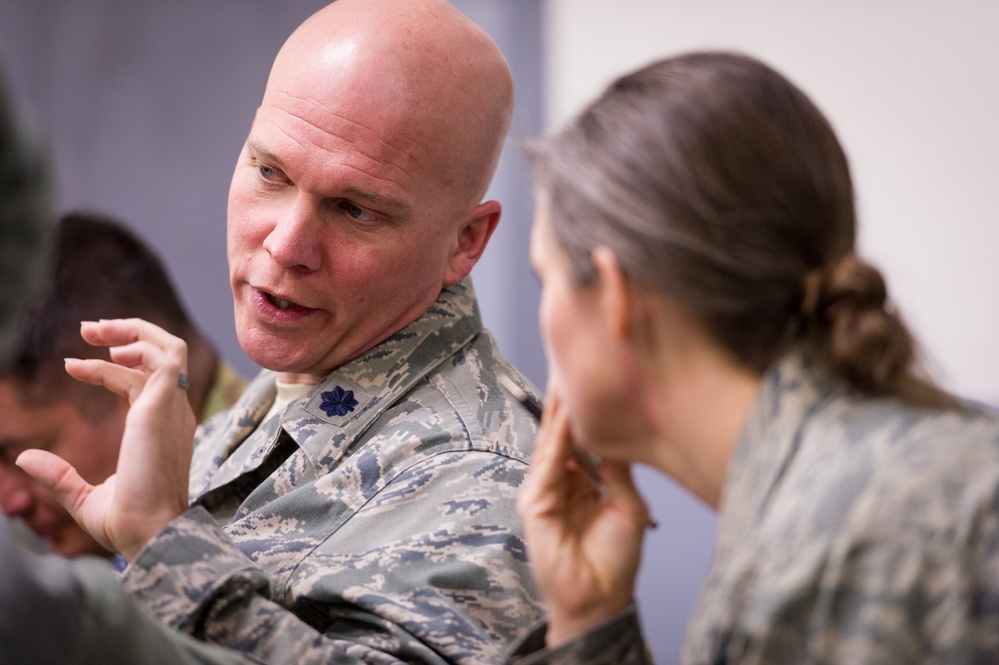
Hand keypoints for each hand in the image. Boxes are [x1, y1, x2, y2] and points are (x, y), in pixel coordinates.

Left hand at [16, 318, 195, 559]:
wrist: (149, 531)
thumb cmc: (127, 522)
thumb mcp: (84, 497)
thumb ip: (59, 475)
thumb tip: (25, 459)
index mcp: (160, 429)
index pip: (140, 382)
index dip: (106, 369)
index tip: (71, 365)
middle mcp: (171, 413)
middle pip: (162, 355)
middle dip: (128, 333)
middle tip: (88, 329)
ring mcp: (172, 408)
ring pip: (168, 348)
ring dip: (133, 331)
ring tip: (94, 330)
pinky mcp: (165, 406)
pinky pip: (164, 359)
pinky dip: (139, 345)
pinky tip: (108, 352)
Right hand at [517, 387, 649, 646]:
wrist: (602, 600)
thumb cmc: (615, 561)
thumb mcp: (628, 506)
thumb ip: (620, 471)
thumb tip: (620, 435)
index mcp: (581, 481)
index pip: (577, 437)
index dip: (582, 409)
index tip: (590, 376)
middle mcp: (559, 482)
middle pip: (558, 433)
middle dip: (563, 400)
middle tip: (568, 362)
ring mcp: (544, 492)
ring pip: (551, 443)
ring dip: (558, 411)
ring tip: (564, 378)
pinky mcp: (535, 505)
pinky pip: (547, 464)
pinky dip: (556, 439)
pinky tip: (566, 416)